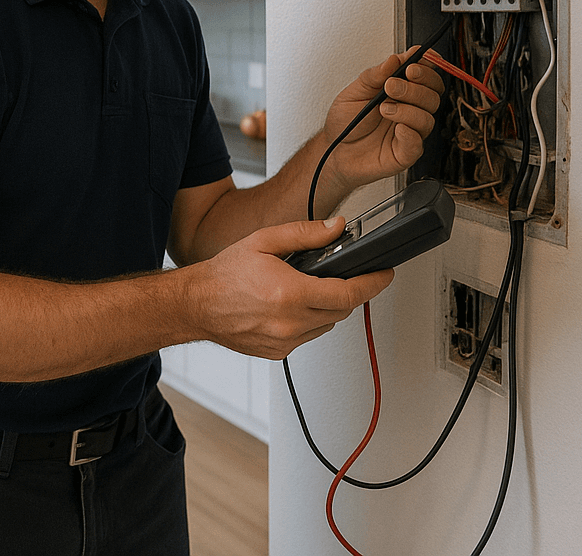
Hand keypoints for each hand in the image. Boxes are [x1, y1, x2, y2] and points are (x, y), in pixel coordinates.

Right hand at [191, 216, 393, 359]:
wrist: (197, 304)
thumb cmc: (224, 274)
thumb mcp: (264, 241)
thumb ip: (304, 234)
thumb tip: (336, 227)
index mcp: (289, 293)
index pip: (348, 293)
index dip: (372, 284)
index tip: (385, 275)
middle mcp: (289, 322)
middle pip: (341, 310)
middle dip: (346, 292)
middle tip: (338, 275)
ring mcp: (285, 341)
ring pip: (326, 325)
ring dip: (326, 308)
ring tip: (305, 289)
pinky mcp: (278, 353)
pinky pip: (308, 337)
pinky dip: (307, 322)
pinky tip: (288, 307)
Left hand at [320, 48, 444, 193]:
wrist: (334, 150)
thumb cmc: (345, 122)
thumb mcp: (354, 92)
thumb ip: (374, 75)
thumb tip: (394, 59)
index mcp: (401, 92)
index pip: (426, 76)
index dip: (427, 66)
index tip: (416, 61)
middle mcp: (409, 110)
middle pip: (432, 95)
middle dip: (415, 87)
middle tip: (391, 86)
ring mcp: (410, 131)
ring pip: (427, 118)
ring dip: (407, 110)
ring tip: (383, 108)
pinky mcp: (405, 153)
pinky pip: (417, 144)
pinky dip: (410, 134)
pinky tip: (397, 127)